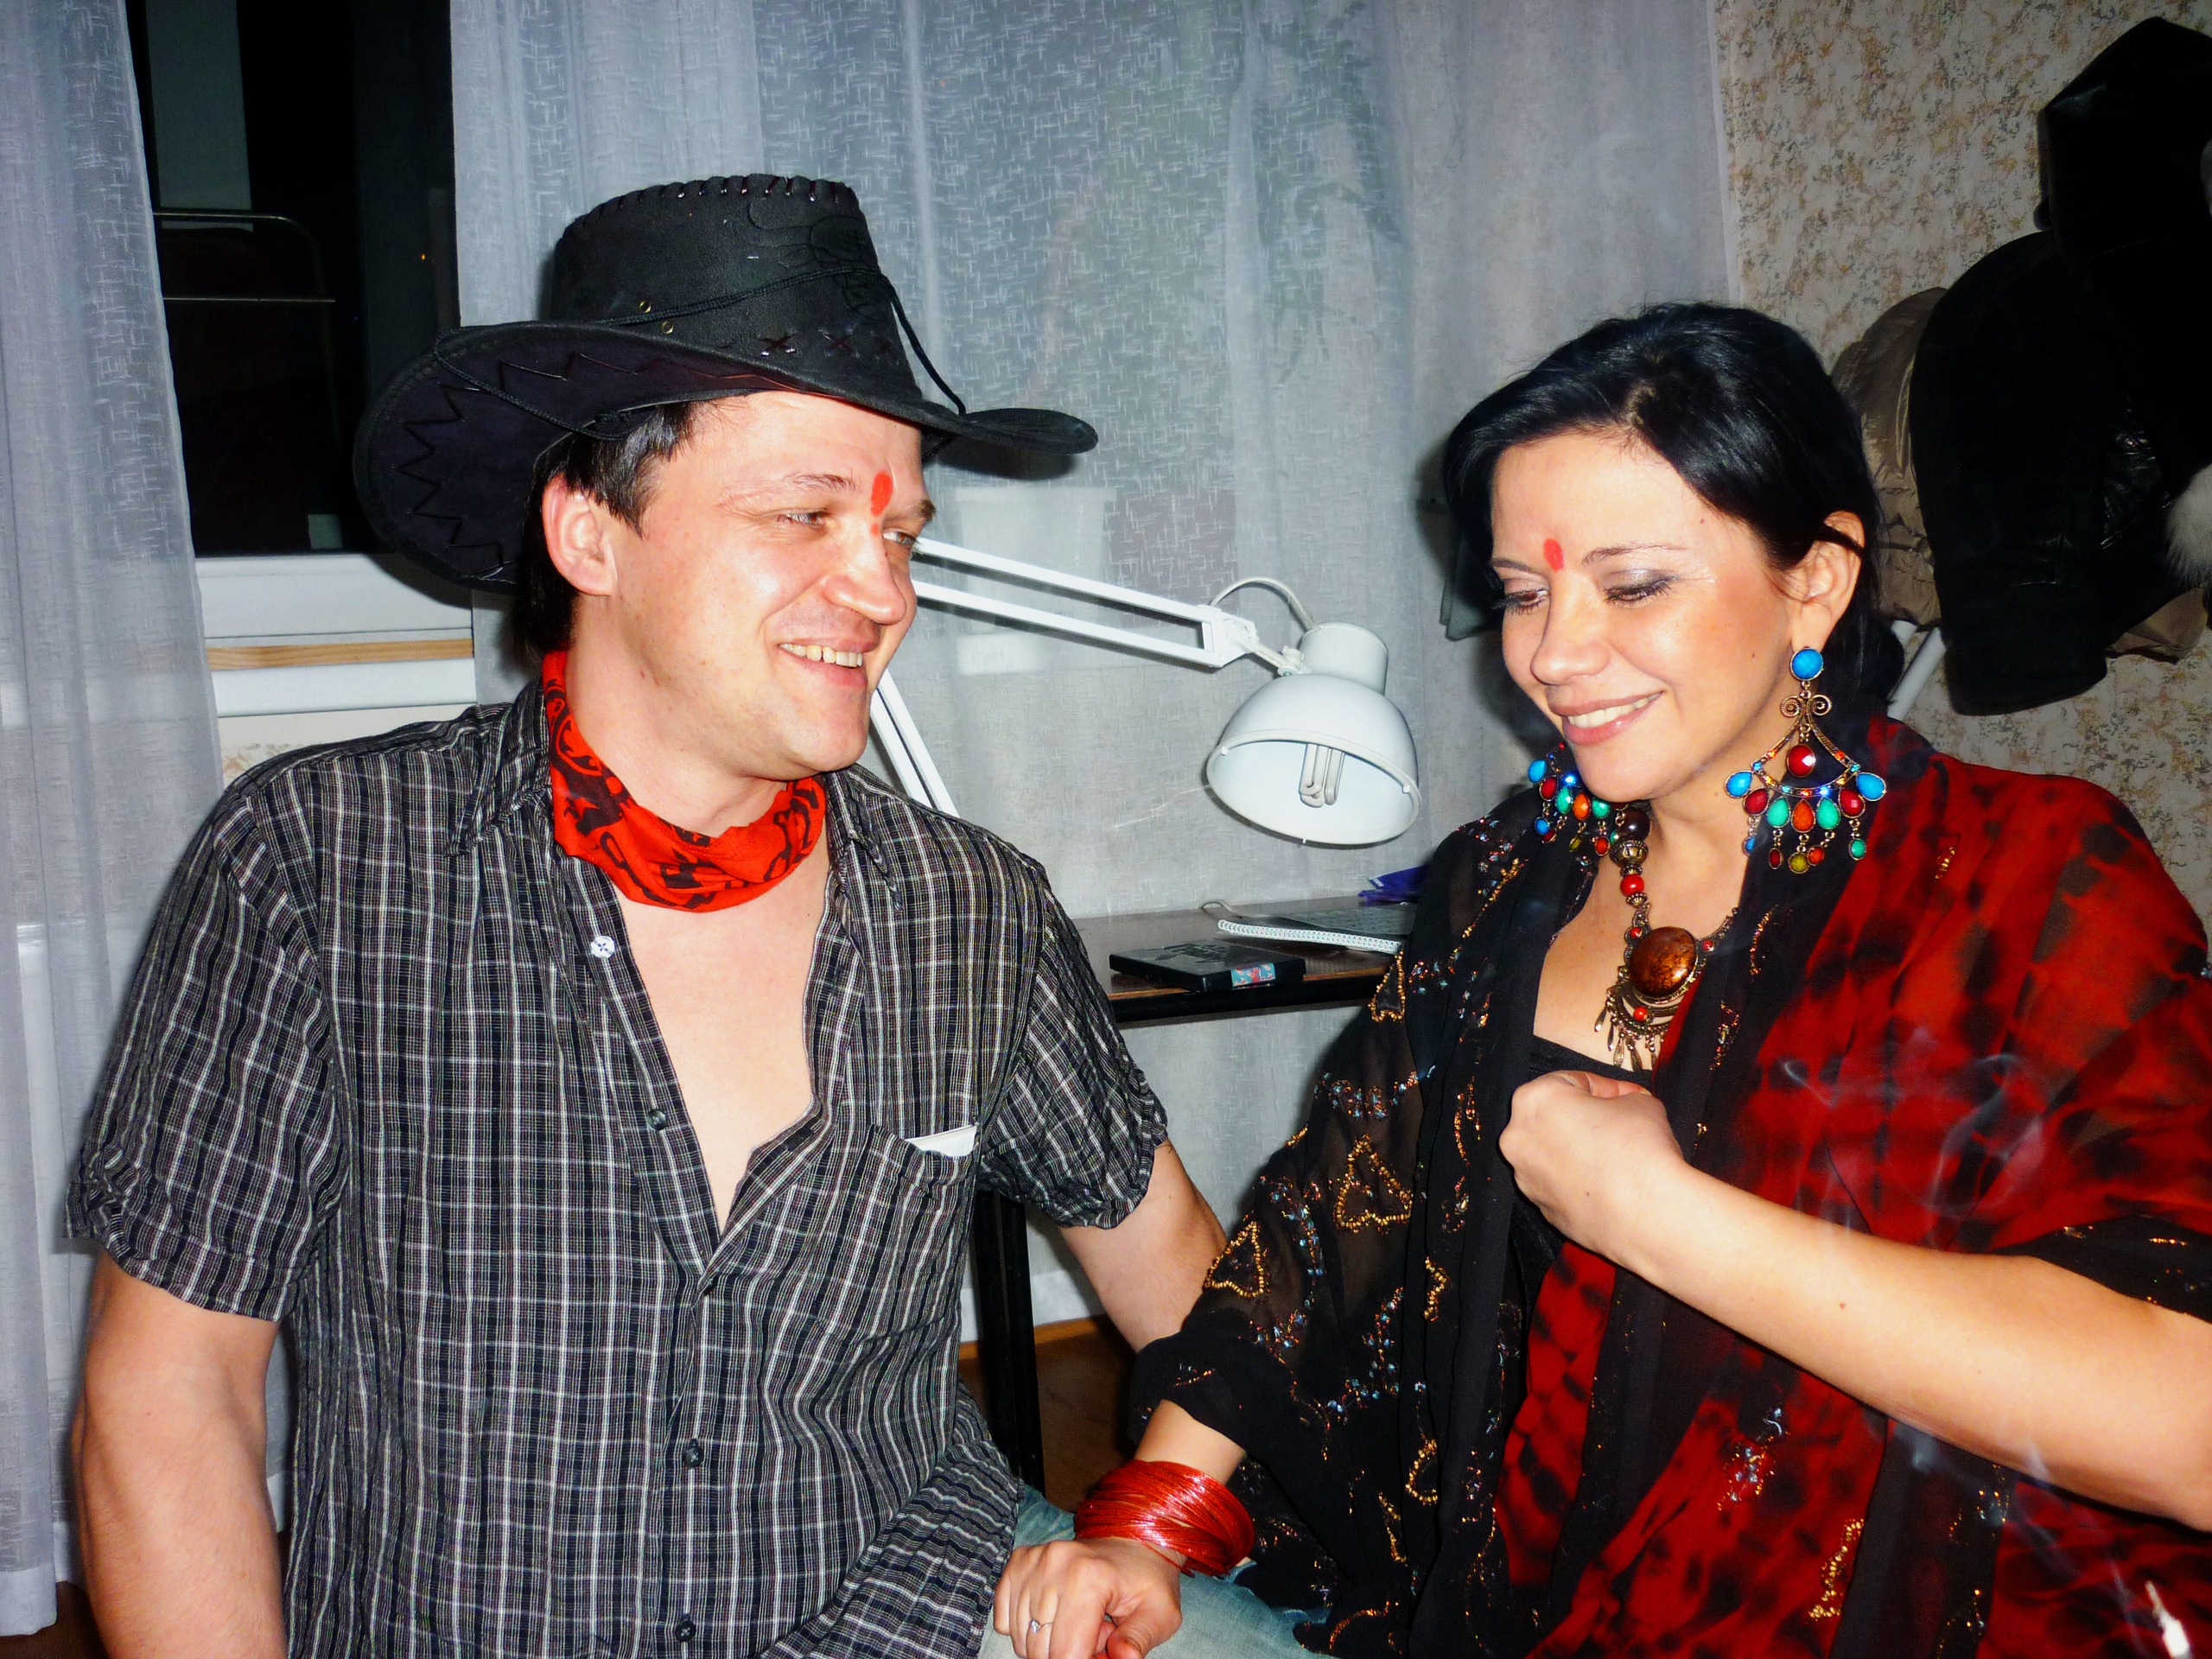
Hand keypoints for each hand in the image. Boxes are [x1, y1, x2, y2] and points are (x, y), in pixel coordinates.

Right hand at [994, 1535, 1182, 1658]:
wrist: (1133, 1542)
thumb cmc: (1147, 1582)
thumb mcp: (1160, 1614)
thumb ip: (1139, 1640)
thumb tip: (1122, 1658)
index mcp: (1089, 1578)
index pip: (1066, 1653)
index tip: (1102, 1652)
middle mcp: (1054, 1564)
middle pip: (1040, 1649)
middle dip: (1067, 1653)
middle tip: (1097, 1633)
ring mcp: (1032, 1561)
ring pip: (1022, 1638)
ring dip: (1048, 1642)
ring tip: (1078, 1621)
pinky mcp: (1019, 1562)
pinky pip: (1003, 1621)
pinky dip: (1025, 1629)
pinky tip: (1054, 1614)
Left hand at [1497, 1069, 1687, 1262]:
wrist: (1645, 1213)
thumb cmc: (1637, 1147)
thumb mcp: (1640, 1103)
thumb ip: (1624, 1098)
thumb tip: (1626, 1105)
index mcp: (1534, 1100)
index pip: (1571, 1082)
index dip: (1606, 1087)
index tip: (1629, 1095)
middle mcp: (1518, 1138)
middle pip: (1554, 1118)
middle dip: (1587, 1118)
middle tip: (1622, 1122)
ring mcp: (1526, 1179)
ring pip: (1554, 1155)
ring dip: (1581, 1151)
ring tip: (1618, 1157)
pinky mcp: (1543, 1211)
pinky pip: (1562, 1186)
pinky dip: (1581, 1182)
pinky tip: (1611, 1185)